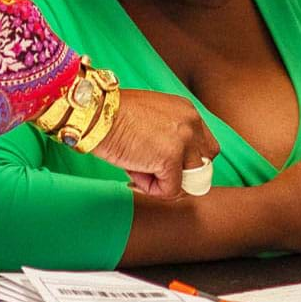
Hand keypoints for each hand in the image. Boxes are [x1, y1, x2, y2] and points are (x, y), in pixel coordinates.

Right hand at [95, 87, 219, 198]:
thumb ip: (167, 136)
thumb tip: (171, 169)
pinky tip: (131, 174)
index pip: (203, 145)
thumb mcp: (149, 119)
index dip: (185, 161)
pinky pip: (169, 190)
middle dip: (182, 174)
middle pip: (205, 163)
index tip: (160, 164)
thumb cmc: (112, 117)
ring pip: (189, 180)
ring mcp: (184, 141)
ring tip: (138, 170)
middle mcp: (191, 123)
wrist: (96, 113)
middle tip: (155, 174)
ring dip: (164, 182)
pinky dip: (150, 189)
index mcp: (186, 111)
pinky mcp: (171, 159)